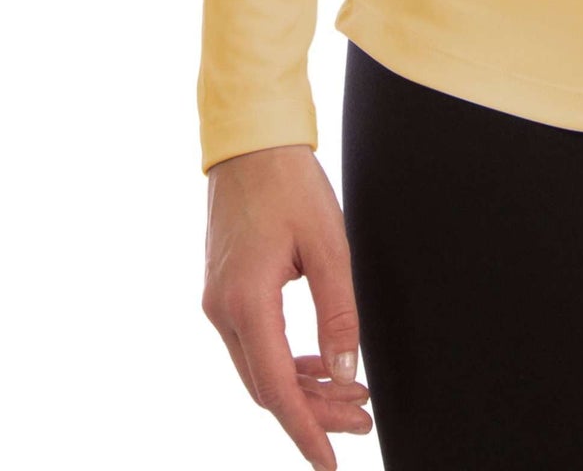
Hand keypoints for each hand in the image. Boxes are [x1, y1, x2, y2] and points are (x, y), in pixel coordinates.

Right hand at [202, 144, 372, 470]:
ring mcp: (219, 303)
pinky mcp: (225, 292)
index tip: (329, 462)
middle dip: (314, 412)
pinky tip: (321, 365)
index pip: (277, 388)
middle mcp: (223, 311)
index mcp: (245, 303)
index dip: (305, 429)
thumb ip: (339, 311)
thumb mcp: (329, 244)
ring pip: (261, 369)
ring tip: (353, 400)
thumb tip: (347, 373)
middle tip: (362, 422)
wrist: (251, 144)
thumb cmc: (290, 184)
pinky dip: (288, 363)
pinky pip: (256, 345)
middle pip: (268, 386)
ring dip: (304, 389)